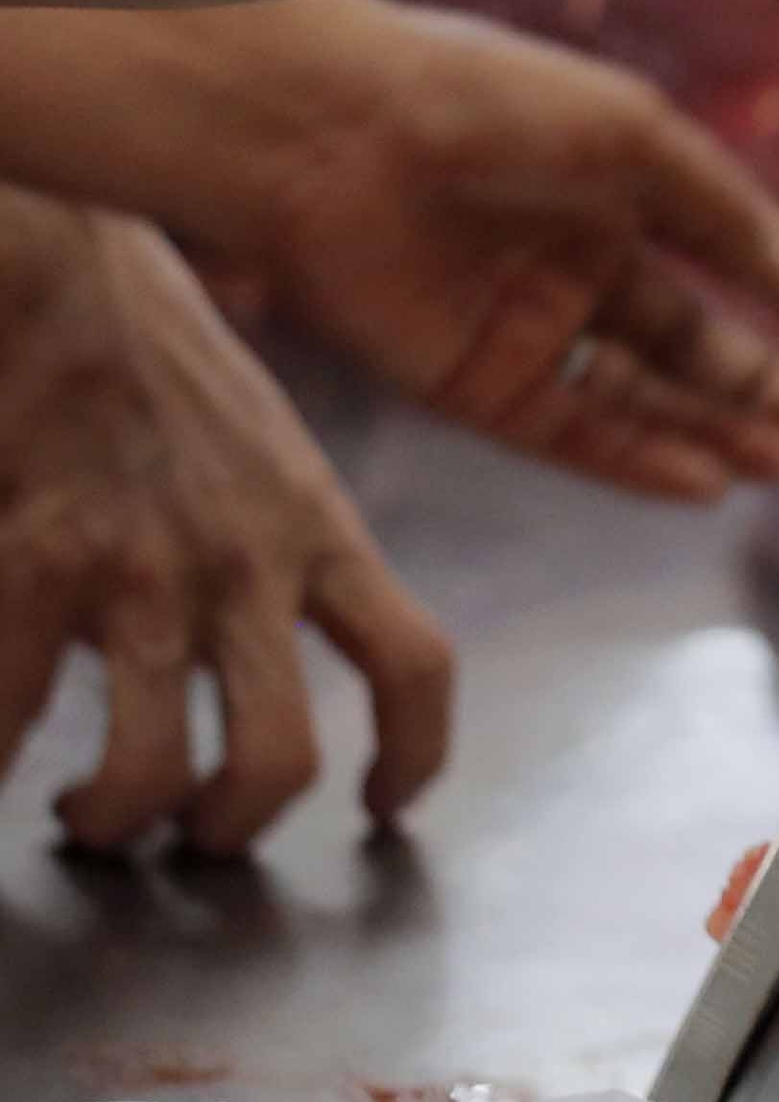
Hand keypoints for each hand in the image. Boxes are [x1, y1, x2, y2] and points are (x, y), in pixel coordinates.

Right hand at [0, 190, 451, 854]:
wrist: (70, 271)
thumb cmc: (163, 361)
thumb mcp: (268, 451)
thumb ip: (282, 548)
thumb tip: (270, 646)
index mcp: (322, 530)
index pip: (414, 664)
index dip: (415, 756)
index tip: (384, 804)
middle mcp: (249, 561)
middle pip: (281, 759)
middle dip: (231, 827)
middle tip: (191, 830)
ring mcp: (145, 568)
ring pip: (153, 771)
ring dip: (117, 818)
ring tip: (86, 812)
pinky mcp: (42, 556)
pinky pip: (11, 716)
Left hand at [144, 0, 778, 502]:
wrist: (327, 134)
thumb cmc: (487, 101)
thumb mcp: (640, 141)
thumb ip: (731, 219)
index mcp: (623, 184)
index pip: (740, 254)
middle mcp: (579, 258)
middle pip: (695, 341)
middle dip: (770, 385)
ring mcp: (526, 324)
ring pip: (642, 396)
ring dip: (716, 431)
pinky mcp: (469, 382)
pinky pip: (570, 431)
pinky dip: (637, 460)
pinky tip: (703, 482)